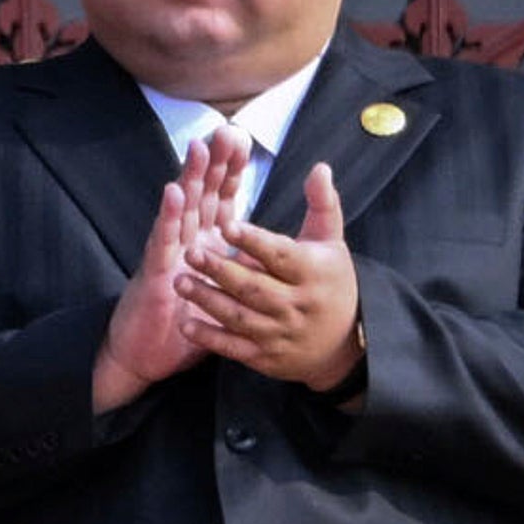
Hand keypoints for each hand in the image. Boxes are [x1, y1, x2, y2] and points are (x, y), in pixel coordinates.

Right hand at [90, 119, 254, 412]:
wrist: (147, 355)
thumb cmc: (185, 327)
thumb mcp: (225, 296)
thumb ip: (242, 272)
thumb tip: (271, 258)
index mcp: (206, 246)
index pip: (221, 201)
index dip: (231, 172)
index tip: (244, 141)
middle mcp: (186, 243)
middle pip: (202, 195)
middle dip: (214, 163)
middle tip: (225, 130)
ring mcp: (168, 254)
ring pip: (181, 209)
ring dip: (189, 177)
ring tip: (198, 148)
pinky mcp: (154, 272)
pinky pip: (162, 240)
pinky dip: (167, 215)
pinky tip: (172, 192)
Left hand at [179, 158, 363, 391]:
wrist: (344, 343)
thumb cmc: (331, 281)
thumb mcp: (331, 242)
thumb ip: (321, 204)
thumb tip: (318, 167)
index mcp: (312, 272)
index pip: (280, 255)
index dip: (254, 241)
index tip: (227, 225)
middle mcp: (297, 304)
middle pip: (254, 287)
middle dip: (220, 270)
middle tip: (190, 252)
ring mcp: (281, 332)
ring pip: (240, 317)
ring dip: (208, 300)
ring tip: (179, 281)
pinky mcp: (267, 356)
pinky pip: (235, 348)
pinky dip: (210, 338)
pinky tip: (185, 323)